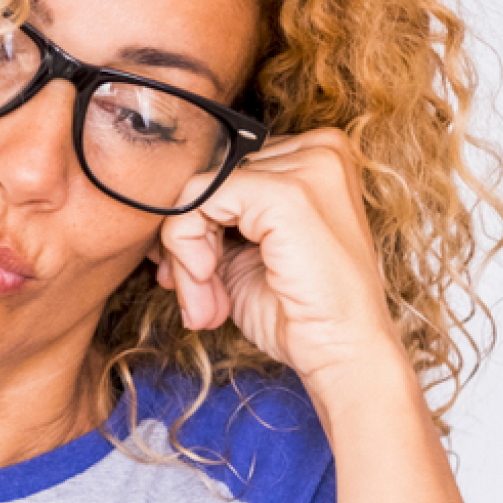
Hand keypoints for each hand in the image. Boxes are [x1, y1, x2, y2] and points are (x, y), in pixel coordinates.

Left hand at [149, 129, 400, 390]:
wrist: (343, 354)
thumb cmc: (301, 312)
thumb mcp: (247, 251)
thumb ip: (214, 220)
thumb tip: (159, 208)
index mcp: (316, 156)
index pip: (228, 170)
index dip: (202, 224)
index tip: (195, 276)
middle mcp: (318, 149)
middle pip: (212, 177)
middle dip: (190, 242)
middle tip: (200, 297)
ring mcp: (305, 167)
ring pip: (198, 190)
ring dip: (185, 256)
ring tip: (205, 303)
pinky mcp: (284, 194)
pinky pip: (197, 202)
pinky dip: (186, 248)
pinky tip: (208, 285)